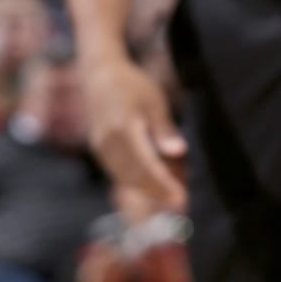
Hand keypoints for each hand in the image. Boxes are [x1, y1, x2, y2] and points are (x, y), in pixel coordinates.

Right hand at [82, 53, 187, 213]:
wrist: (99, 76)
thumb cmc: (132, 86)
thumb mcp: (154, 102)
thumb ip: (164, 129)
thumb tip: (178, 152)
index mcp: (123, 128)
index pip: (145, 165)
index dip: (163, 184)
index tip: (181, 198)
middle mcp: (108, 142)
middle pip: (134, 176)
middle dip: (158, 193)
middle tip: (181, 205)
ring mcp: (101, 148)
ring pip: (125, 178)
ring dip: (148, 191)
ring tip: (171, 199)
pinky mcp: (100, 151)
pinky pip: (118, 173)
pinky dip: (137, 183)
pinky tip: (154, 187)